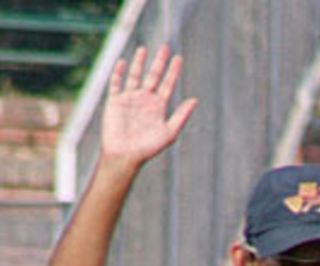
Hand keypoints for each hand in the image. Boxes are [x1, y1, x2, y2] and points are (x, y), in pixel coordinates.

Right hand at [101, 46, 196, 167]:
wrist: (126, 155)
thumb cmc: (148, 148)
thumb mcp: (170, 132)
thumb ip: (181, 115)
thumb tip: (195, 100)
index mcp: (158, 107)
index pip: (168, 85)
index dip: (173, 72)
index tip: (179, 58)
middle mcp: (145, 100)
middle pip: (153, 76)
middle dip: (159, 62)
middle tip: (166, 47)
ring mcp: (130, 99)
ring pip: (135, 76)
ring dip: (139, 63)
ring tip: (144, 49)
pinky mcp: (115, 101)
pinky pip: (116, 83)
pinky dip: (118, 73)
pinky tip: (123, 62)